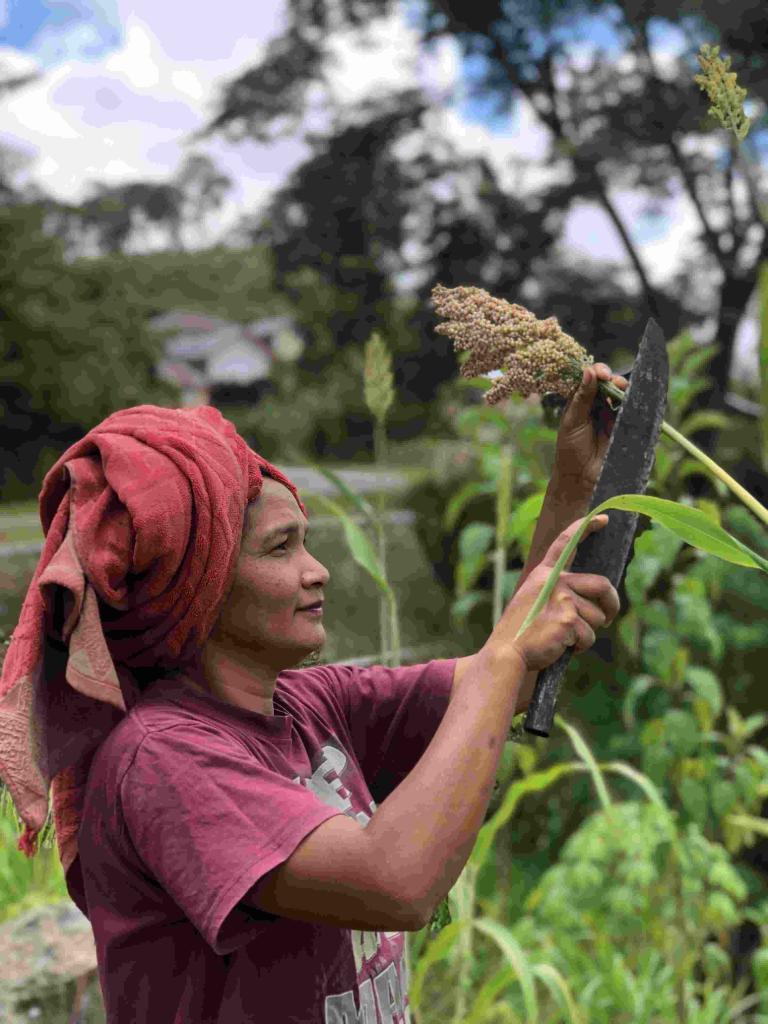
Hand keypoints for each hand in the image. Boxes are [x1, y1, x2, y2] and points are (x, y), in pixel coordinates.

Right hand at [484, 514, 619, 673]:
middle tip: (610, 618)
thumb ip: (557, 593)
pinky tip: (560, 647)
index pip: (565, 543)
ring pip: (597, 617)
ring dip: (586, 633)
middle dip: (612, 604)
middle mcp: (554, 581)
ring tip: (562, 638)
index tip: (603, 519)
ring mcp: (561, 600)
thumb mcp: (533, 601)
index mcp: (544, 574)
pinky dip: (579, 647)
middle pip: (602, 585)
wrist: (505, 652)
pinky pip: (588, 636)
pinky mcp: (568, 620)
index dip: (585, 528)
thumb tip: (594, 602)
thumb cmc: (521, 631)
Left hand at [553, 364, 628, 491]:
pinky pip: (632, 411)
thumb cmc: (570, 449)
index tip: (600, 372)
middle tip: (611, 379)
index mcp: (581, 402)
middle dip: (612, 379)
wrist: (581, 478)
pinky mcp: (625, 427)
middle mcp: (598, 406)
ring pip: (622, 395)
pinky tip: (632, 399)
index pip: (590, 379)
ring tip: (622, 388)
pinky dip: (634, 403)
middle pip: (609, 384)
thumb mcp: (573, 421)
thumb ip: (582, 397)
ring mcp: (613, 416)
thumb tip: (588, 371)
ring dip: (624, 388)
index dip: (596, 372)